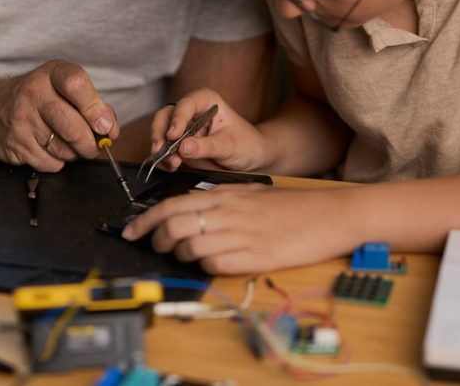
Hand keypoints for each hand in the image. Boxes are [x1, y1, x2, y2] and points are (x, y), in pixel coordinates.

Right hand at [0, 60, 117, 171]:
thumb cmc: (36, 96)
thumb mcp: (62, 87)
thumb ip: (91, 104)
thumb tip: (110, 129)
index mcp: (51, 74)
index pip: (77, 85)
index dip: (96, 109)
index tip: (106, 127)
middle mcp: (33, 93)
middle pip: (73, 127)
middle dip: (91, 144)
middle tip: (93, 146)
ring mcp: (21, 119)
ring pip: (63, 150)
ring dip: (73, 154)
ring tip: (66, 143)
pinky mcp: (14, 143)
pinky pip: (48, 163)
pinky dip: (56, 162)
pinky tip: (48, 148)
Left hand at [122, 184, 350, 274]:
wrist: (329, 215)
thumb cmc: (290, 206)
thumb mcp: (249, 193)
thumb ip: (218, 200)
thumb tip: (188, 211)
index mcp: (223, 195)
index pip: (170, 205)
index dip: (144, 221)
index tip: (130, 231)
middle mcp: (227, 213)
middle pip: (172, 225)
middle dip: (155, 239)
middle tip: (155, 245)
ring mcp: (239, 236)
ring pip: (189, 246)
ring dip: (180, 254)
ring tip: (186, 254)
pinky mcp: (253, 258)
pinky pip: (214, 264)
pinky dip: (204, 266)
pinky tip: (212, 262)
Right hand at [150, 89, 272, 173]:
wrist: (251, 159)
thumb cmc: (246, 144)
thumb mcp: (230, 145)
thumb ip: (206, 146)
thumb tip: (183, 147)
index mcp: (206, 101)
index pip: (186, 104)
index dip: (177, 118)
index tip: (174, 135)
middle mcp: (191, 112)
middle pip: (166, 116)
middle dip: (160, 132)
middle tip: (160, 148)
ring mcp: (184, 130)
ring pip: (161, 133)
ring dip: (160, 148)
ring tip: (171, 163)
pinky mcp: (180, 146)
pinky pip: (165, 150)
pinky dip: (163, 159)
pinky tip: (170, 167)